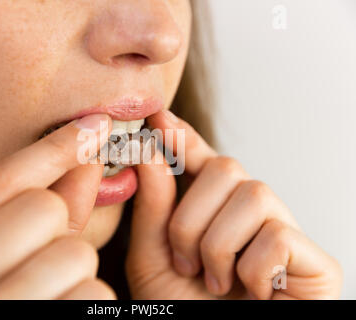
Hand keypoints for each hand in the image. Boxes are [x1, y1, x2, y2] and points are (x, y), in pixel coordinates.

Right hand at [0, 114, 115, 299]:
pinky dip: (90, 309)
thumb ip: (23, 223)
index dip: (52, 149)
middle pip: (41, 210)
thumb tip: (85, 167)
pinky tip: (63, 319)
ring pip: (74, 256)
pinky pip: (91, 299)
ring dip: (79, 279)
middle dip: (63, 229)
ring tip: (49, 304)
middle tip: (45, 264)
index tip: (95, 126)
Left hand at [126, 110, 341, 299]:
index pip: (202, 159)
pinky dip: (252, 269)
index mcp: (213, 212)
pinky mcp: (316, 261)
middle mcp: (251, 214)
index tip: (158, 117)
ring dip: (218, 245)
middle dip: (190, 216)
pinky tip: (253, 294)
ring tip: (216, 282)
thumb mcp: (154, 260)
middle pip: (227, 167)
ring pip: (253, 194)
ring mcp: (285, 234)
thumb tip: (151, 150)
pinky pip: (277, 235)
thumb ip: (153, 208)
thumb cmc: (186, 311)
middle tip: (185, 262)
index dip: (182, 137)